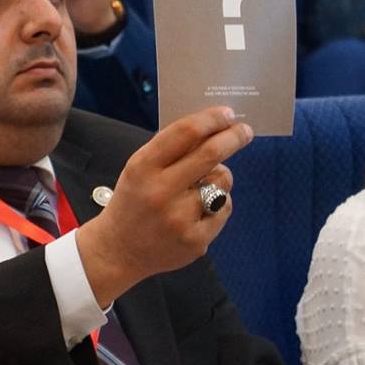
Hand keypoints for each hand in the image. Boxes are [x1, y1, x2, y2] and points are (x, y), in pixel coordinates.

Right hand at [73, 107, 251, 306]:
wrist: (118, 251)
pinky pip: (225, 207)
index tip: (227, 113)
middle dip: (233, 137)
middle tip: (245, 130)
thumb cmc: (134, 201)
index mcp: (143, 168)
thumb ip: (171, 149)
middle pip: (210, 154)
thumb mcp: (139, 169)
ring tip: (203, 186)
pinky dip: (219, 203)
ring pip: (222, 181)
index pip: (184, 132)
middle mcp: (161, 192)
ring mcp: (180, 219)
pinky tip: (201, 210)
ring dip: (220, 176)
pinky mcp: (195, 241)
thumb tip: (212, 126)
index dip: (211, 119)